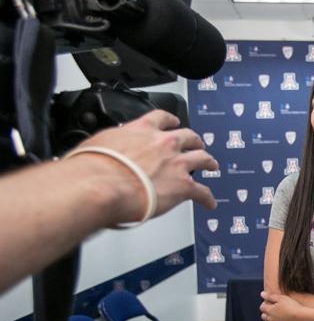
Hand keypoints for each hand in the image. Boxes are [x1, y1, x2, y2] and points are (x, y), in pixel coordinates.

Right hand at [72, 109, 218, 223]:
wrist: (101, 185)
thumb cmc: (93, 168)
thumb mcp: (97, 145)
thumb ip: (110, 147)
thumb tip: (102, 154)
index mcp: (141, 130)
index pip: (161, 118)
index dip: (170, 120)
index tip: (173, 121)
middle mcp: (163, 143)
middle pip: (188, 137)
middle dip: (194, 141)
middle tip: (196, 145)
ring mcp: (176, 163)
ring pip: (202, 159)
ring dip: (208, 162)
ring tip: (211, 165)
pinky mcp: (183, 186)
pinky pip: (202, 192)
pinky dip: (207, 198)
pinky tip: (209, 202)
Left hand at [260, 291, 302, 320]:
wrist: (301, 317)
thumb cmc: (291, 306)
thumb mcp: (281, 298)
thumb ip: (270, 296)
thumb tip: (262, 294)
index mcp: (269, 310)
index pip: (262, 307)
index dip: (265, 303)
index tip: (270, 301)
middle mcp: (271, 319)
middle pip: (263, 316)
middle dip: (266, 312)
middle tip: (272, 307)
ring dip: (270, 320)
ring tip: (276, 315)